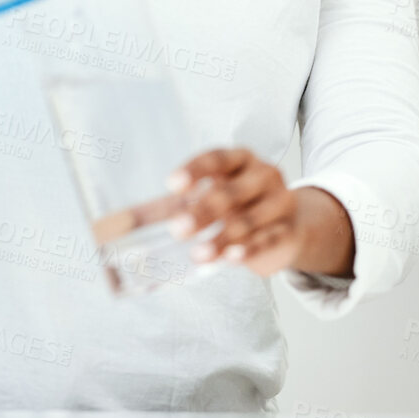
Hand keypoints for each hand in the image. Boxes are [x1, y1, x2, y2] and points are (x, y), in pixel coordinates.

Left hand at [165, 148, 356, 279]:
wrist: (290, 225)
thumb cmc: (241, 205)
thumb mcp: (212, 196)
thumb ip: (174, 205)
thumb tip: (127, 220)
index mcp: (241, 159)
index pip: (217, 159)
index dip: (195, 171)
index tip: (172, 185)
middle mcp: (263, 175)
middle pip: (230, 192)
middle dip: (202, 212)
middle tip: (176, 229)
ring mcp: (280, 202)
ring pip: (247, 220)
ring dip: (220, 238)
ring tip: (197, 253)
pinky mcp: (287, 231)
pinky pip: (266, 240)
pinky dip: (247, 249)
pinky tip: (230, 258)